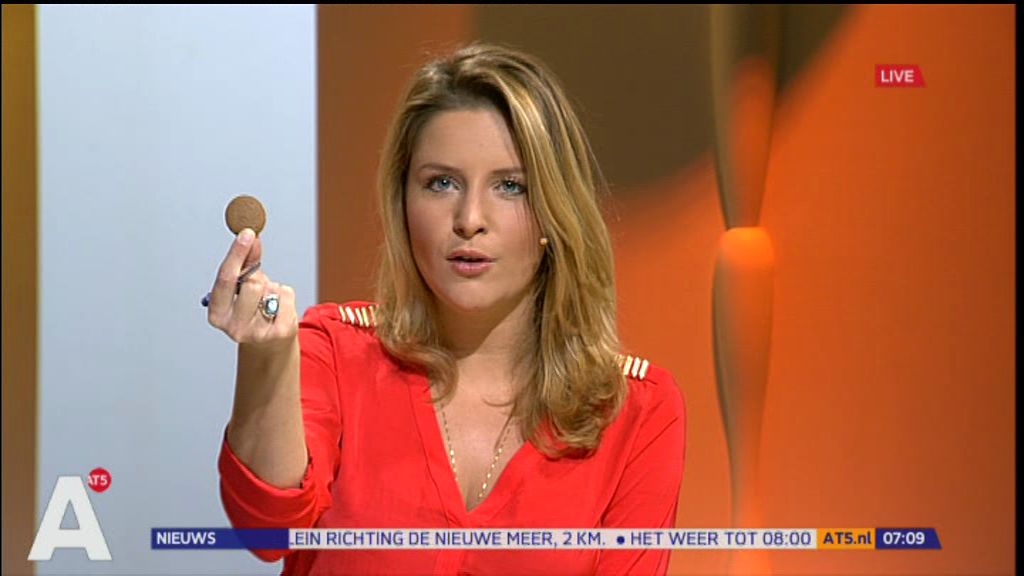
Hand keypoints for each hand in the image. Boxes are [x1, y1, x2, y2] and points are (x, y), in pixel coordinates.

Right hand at [206, 228, 297, 350]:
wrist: (269, 344)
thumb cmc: (251, 312)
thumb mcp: (241, 289)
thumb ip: (244, 264)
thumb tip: (251, 238)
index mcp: (217, 315)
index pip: (226, 279)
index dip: (237, 254)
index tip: (247, 233)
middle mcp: (233, 327)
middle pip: (252, 283)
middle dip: (258, 277)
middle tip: (258, 283)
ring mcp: (258, 332)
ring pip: (271, 287)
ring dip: (272, 287)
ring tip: (267, 301)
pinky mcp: (279, 332)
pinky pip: (287, 295)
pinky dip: (286, 295)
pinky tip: (279, 308)